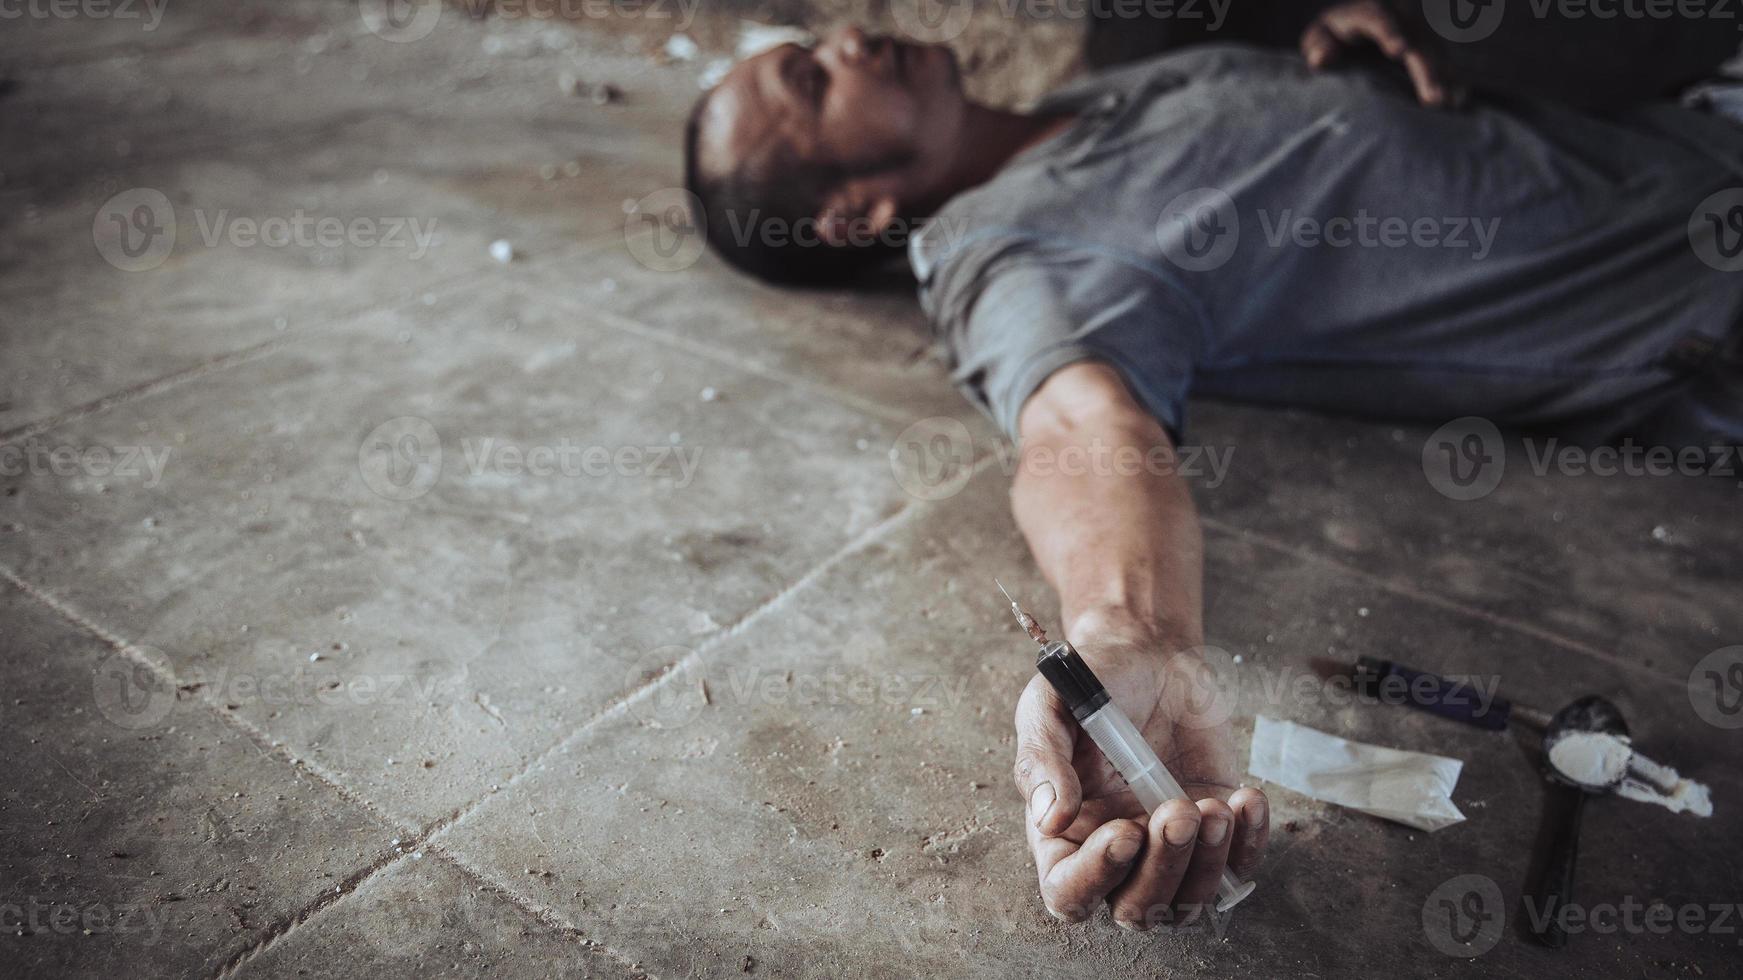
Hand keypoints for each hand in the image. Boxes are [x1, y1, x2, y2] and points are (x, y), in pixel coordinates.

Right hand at [1012, 635, 1266, 929]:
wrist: (1147, 652)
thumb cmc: (1091, 680)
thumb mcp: (1049, 706)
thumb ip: (1042, 760)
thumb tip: (1051, 818)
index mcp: (1062, 833)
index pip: (1067, 891)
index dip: (1094, 878)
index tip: (1125, 832)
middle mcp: (1114, 854)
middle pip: (1136, 909)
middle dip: (1164, 870)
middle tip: (1178, 809)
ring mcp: (1168, 848)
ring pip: (1190, 902)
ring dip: (1208, 863)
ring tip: (1217, 804)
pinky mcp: (1215, 832)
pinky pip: (1238, 868)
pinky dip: (1249, 844)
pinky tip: (1246, 799)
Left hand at [1300, 0, 1460, 106]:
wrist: (1352, 31)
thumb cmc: (1329, 40)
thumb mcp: (1318, 40)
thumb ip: (1317, 46)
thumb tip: (1322, 56)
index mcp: (1366, 10)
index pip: (1377, 17)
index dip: (1390, 31)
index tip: (1399, 51)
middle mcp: (1398, 12)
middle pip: (1416, 37)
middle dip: (1426, 67)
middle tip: (1433, 98)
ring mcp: (1417, 26)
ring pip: (1434, 48)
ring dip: (1444, 76)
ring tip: (1449, 103)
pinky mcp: (1429, 41)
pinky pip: (1443, 58)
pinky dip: (1450, 77)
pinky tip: (1458, 98)